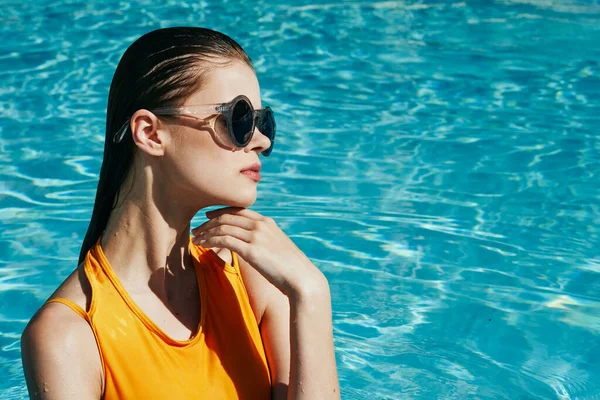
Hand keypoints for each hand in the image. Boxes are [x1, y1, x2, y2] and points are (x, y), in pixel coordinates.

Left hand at [191, 207, 327, 297]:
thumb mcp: (277, 248)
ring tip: (196, 239)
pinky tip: (202, 246)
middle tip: (197, 230)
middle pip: (227, 217)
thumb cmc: (290, 268)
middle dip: (209, 222)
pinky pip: (224, 240)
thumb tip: (253, 247)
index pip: (238, 210)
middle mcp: (261, 225)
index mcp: (267, 222)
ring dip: (206, 232)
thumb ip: (264, 242)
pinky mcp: (251, 250)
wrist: (302, 278)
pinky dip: (210, 241)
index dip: (220, 211)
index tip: (208, 217)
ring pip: (223, 227)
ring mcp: (256, 236)